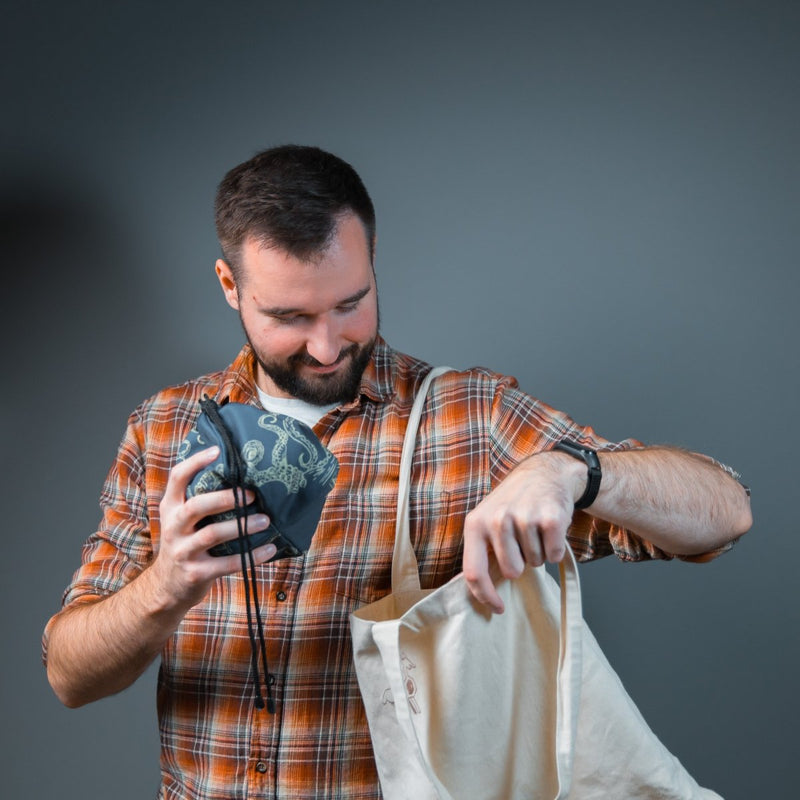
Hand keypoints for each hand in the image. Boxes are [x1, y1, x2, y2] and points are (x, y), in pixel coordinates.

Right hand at [149, 446, 276, 610]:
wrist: (166, 587)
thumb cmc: (185, 542)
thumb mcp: (181, 519)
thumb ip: (200, 498)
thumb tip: (241, 473)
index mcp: (170, 507)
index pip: (177, 478)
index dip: (195, 462)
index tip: (217, 450)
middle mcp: (173, 527)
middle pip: (196, 506)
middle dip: (225, 498)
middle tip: (251, 494)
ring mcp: (183, 551)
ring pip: (212, 534)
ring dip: (242, 526)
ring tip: (265, 520)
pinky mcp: (196, 574)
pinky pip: (227, 563)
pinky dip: (250, 556)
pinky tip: (269, 548)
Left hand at [462, 452, 583, 613]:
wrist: (544, 473)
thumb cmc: (513, 503)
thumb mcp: (487, 519)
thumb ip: (480, 550)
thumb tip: (478, 591)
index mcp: (475, 524)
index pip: (474, 572)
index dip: (485, 596)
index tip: (498, 608)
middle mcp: (497, 520)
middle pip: (512, 572)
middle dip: (521, 563)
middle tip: (522, 540)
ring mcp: (523, 518)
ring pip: (535, 563)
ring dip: (538, 552)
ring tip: (534, 528)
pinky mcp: (550, 519)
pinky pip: (554, 556)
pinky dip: (555, 548)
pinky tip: (549, 527)